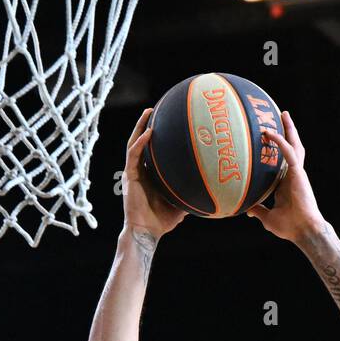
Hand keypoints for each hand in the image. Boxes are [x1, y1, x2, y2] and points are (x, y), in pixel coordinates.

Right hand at [122, 108, 186, 238]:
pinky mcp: (130, 176)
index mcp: (149, 176)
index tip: (166, 123)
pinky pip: (133, 155)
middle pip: (141, 142)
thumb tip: (209, 188)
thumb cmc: (162, 221)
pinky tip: (149, 131)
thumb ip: (189, 192)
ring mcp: (133, 173)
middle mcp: (140, 171)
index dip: (155, 137)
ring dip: (140, 126)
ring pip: (134, 143)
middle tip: (154, 109)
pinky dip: (140, 142)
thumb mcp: (180, 203)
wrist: (147, 232)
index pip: (151, 151)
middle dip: (145, 124)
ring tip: (148, 111)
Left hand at [247, 111, 324, 243]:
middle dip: (288, 132)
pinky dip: (279, 141)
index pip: (282, 161)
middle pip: (291, 148)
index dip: (277, 149)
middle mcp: (293, 175)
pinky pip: (288, 153)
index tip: (269, 139)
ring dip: (288, 129)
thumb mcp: (268, 217)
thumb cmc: (289, 226)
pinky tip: (269, 132)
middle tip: (281, 117)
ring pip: (293, 145)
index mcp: (286, 183)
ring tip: (284, 114)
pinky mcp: (298, 173)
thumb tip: (247, 210)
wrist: (302, 230)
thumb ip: (258, 210)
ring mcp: (297, 173)